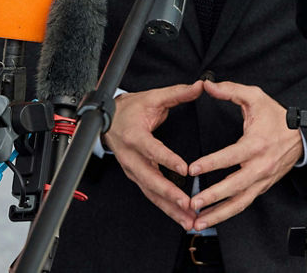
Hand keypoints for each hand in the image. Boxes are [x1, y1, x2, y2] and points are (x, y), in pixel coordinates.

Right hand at [103, 80, 204, 229]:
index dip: (168, 160)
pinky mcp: (136, 177)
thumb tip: (201, 86)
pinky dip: (166, 208)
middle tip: (188, 204)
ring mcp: (132, 170)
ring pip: (151, 193)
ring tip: (189, 220)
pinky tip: (182, 217)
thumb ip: (177, 93)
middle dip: (169, 194)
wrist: (106, 119)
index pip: (152, 150)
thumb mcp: (153, 97)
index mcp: (135, 136)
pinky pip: (152, 195)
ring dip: (170, 208)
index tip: (184, 170)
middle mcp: (131, 157)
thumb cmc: (130, 109)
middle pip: (150, 179)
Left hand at [186, 79, 302, 230]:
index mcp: (256, 144)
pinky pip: (244, 203)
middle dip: (213, 196)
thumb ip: (230, 90)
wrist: (302, 136)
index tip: (193, 169)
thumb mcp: (255, 97)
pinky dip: (228, 213)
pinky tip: (212, 217)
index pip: (231, 157)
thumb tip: (208, 85)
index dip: (211, 163)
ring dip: (219, 214)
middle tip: (193, 202)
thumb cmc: (277, 117)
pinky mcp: (262, 187)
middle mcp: (260, 166)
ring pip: (239, 202)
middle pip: (235, 186)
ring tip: (199, 221)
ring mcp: (262, 180)